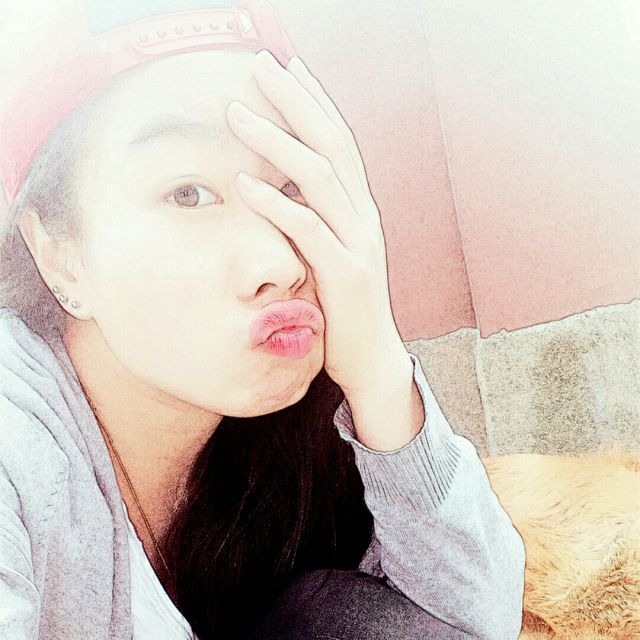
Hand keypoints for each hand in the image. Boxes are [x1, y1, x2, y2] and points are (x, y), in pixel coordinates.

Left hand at [226, 49, 406, 395]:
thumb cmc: (344, 305)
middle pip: (332, 143)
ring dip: (277, 142)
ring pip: (320, 178)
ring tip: (238, 114)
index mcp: (360, 209)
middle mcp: (364, 217)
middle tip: (261, 64)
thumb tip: (281, 190)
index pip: (339, 141)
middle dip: (296, 100)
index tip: (287, 66)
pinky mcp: (346, 275)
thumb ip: (314, 220)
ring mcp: (358, 244)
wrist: (371, 357)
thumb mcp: (332, 253)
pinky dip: (276, 204)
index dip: (315, 100)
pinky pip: (309, 231)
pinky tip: (244, 184)